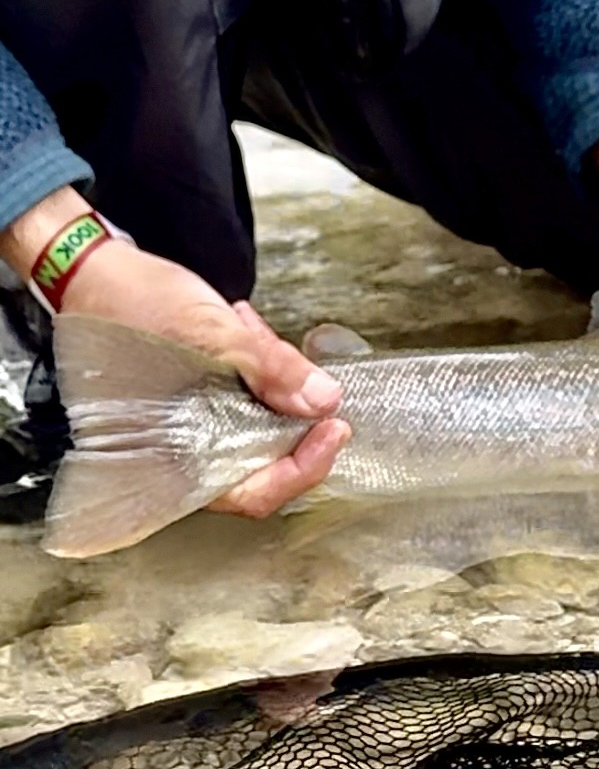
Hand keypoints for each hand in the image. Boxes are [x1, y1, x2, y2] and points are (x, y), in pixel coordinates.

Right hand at [1, 188, 349, 517]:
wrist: (93, 274)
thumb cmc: (134, 305)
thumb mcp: (212, 331)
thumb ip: (270, 368)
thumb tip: (323, 401)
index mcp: (176, 456)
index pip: (257, 494)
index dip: (304, 469)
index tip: (336, 429)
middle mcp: (184, 454)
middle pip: (265, 464)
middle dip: (295, 419)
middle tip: (314, 380)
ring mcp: (192, 429)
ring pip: (260, 426)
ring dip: (275, 383)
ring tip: (257, 335)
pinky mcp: (198, 402)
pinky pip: (243, 399)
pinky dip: (256, 369)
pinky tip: (245, 330)